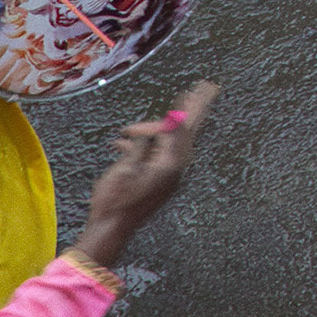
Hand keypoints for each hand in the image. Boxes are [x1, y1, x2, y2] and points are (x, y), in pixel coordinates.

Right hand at [70, 77, 223, 269]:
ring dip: (157, 128)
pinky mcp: (158, 182)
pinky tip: (123, 140)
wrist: (110, 229)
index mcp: (169, 165)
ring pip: (168, 142)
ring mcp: (167, 177)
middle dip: (193, 108)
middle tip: (206, 87)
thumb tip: (162, 127)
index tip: (197, 89)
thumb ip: (143, 144)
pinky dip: (145, 144)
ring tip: (148, 116)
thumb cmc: (115, 200)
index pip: (183, 128)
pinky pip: (156, 155)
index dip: (188, 106)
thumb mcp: (126, 167)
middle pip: (186, 131)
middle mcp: (174, 170)